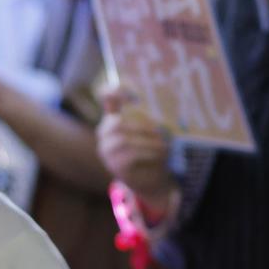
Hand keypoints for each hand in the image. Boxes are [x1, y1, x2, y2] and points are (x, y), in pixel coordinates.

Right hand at [97, 87, 175, 212]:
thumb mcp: (149, 130)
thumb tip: (148, 97)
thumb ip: (146, 112)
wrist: (150, 179)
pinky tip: (161, 154)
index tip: (120, 88)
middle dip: (141, 126)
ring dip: (148, 142)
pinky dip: (149, 153)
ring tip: (164, 145)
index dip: (110, 91)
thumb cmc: (150, 150)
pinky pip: (130, 155)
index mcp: (112, 120)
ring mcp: (107, 152)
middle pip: (117, 123)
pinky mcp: (115, 166)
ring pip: (124, 140)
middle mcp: (104, 135)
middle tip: (159, 131)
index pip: (106, 99)